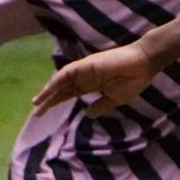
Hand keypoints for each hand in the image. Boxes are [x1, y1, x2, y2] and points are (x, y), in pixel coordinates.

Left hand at [31, 43, 156, 117]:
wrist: (143, 65)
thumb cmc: (132, 81)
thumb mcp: (114, 99)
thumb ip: (100, 106)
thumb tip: (88, 114)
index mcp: (91, 85)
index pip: (68, 94)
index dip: (56, 102)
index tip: (44, 113)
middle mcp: (84, 77)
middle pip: (61, 89)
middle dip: (48, 100)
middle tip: (36, 112)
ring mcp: (83, 70)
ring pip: (61, 81)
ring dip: (48, 91)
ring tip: (37, 103)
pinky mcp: (85, 65)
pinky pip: (67, 73)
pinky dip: (56, 81)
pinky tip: (48, 91)